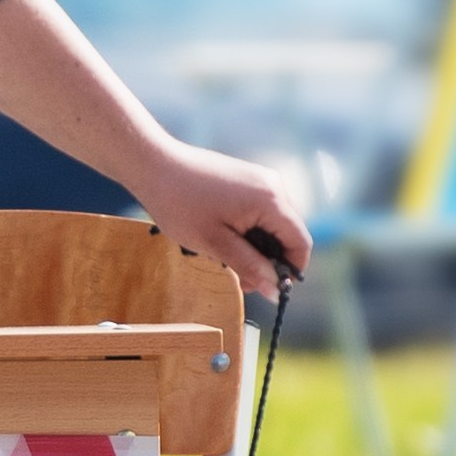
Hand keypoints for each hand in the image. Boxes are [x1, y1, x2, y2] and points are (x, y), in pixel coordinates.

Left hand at [119, 143, 310, 301]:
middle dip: (270, 260)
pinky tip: (224, 237)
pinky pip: (260, 210)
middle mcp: (273, 185)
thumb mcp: (215, 243)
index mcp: (271, 200)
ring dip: (257, 246)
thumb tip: (275, 289)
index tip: (268, 288)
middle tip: (241, 279)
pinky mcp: (247, 178)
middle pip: (288, 233)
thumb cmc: (180, 204)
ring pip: (273, 223)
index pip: (300, 243)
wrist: (154, 165)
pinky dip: (249, 229)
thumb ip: (250, 266)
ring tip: (226, 256)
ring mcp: (260, 179)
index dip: (290, 270)